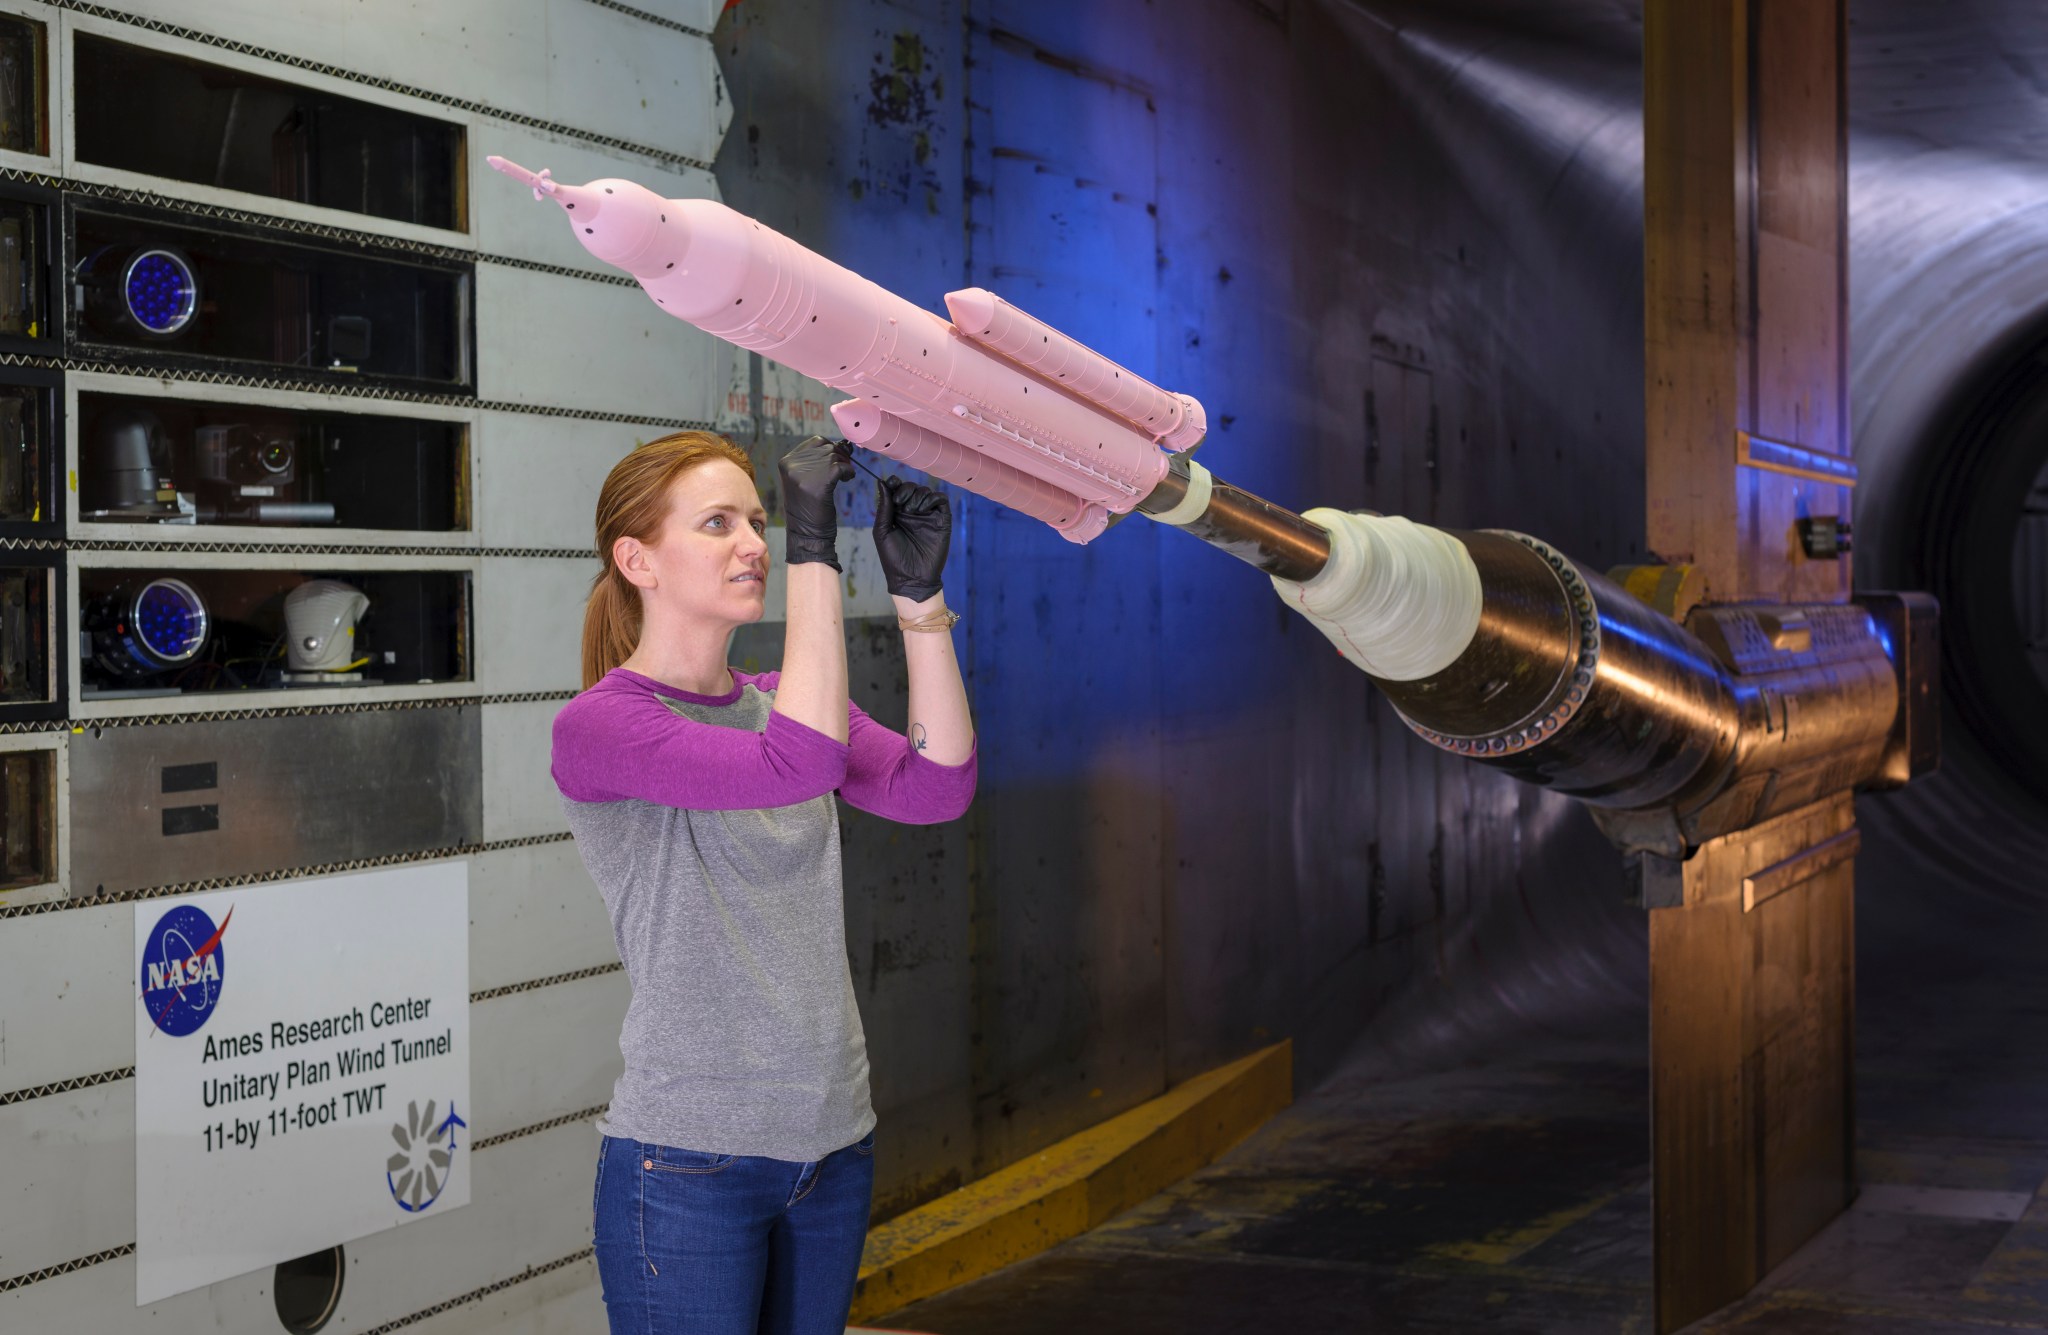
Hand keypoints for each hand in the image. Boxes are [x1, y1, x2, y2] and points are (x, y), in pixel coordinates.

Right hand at [777, 436, 852, 569]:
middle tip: (844, 468)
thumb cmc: (807, 508)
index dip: (830, 448)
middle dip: (840, 456)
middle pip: (826, 447)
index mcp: (786, 462)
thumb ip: (814, 461)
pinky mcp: (819, 483)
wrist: (805, 534)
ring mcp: (804, 473)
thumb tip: (840, 446)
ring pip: (834, 456)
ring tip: (845, 476)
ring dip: (845, 464)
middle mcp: (792, 465)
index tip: (837, 459)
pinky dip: (848, 472)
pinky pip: (841, 467)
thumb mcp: (802, 480)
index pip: (815, 441)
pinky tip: (848, 479)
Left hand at [874, 475, 950, 601]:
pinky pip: (940, 500)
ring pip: (926, 491)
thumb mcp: (882, 531)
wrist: (912, 578)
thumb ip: (884, 507)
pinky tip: (922, 510)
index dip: (894, 482)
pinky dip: (932, 498)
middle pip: (911, 487)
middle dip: (905, 489)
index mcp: (896, 513)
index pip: (897, 489)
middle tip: (900, 504)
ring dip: (917, 496)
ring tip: (911, 512)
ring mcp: (928, 515)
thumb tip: (881, 482)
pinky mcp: (941, 520)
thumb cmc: (893, 558)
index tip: (891, 483)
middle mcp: (913, 512)